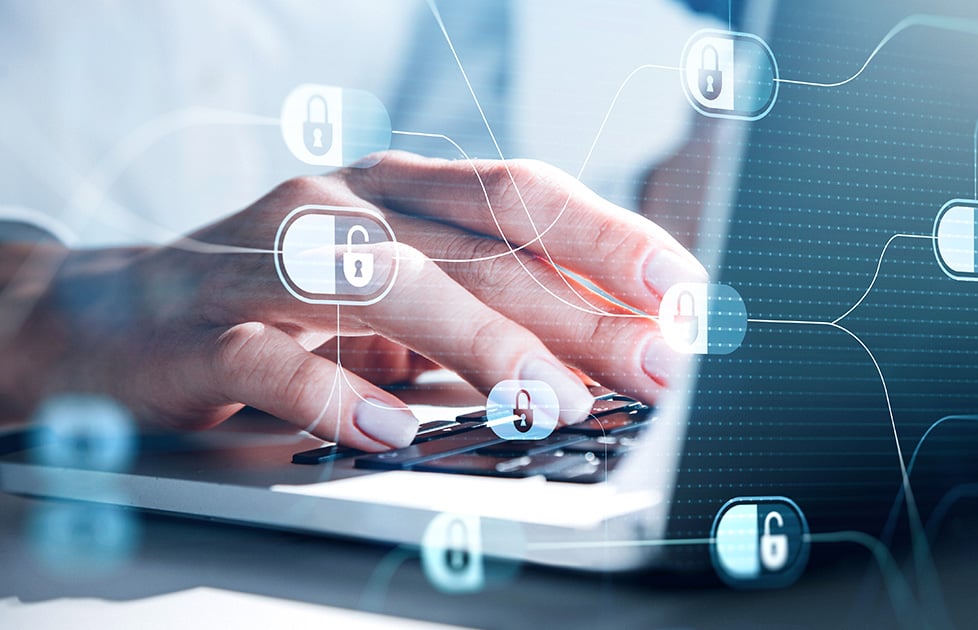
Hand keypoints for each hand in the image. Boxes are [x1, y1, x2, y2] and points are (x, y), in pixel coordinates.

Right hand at [0, 152, 706, 450]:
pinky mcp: (198, 327)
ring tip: (553, 403)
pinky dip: (340, 396)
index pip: (519, 194)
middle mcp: (336, 207)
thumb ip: (472, 311)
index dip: (606, 238)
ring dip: (482, 344)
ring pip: (386, 283)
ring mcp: (262, 260)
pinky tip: (397, 435)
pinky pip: (274, 358)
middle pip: (475, 249)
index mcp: (391, 191)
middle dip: (577, 312)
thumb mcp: (383, 299)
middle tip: (653, 367)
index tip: (681, 292)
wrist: (100, 317)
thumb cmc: (269, 305)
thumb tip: (597, 358)